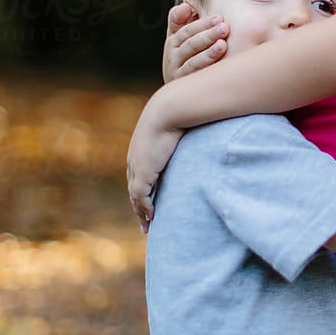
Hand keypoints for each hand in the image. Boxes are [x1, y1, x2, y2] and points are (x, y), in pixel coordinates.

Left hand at [127, 96, 183, 231]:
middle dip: (138, 204)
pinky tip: (151, 217)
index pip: (138, 173)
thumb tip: (202, 128)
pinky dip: (145, 209)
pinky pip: (141, 197)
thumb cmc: (179, 111)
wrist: (170, 108)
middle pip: (133, 187)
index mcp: (141, 148)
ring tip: (147, 226)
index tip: (148, 200)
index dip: (143, 188)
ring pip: (135, 195)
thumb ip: (187, 131)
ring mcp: (137, 166)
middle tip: (144, 220)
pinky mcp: (143, 173)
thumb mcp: (181, 124)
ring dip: (141, 211)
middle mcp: (135, 158)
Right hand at [162, 1, 228, 82]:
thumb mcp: (179, 36)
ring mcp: (177, 71)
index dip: (202, 23)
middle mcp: (172, 55)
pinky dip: (206, 68)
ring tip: (223, 44)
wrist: (177, 91)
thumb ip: (181, 18)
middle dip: (208, 34)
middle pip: (190, 43)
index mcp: (173, 41)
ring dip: (208, 51)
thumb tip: (185, 4)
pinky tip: (219, 63)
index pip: (186, 30)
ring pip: (193, 60)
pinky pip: (195, 75)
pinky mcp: (183, 84)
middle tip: (225, 27)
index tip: (219, 18)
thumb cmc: (184, 56)